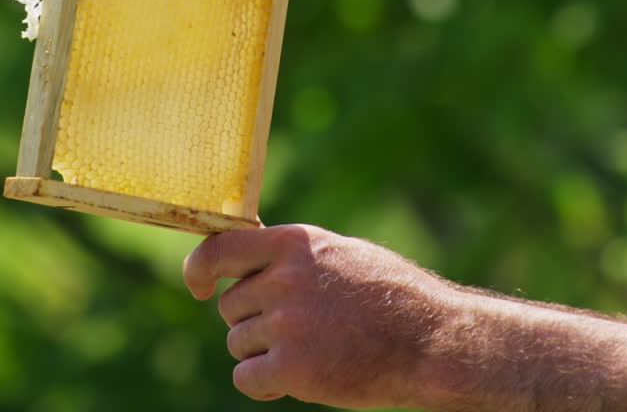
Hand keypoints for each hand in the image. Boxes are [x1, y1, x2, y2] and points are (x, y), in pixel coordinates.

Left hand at [183, 223, 450, 406]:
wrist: (429, 339)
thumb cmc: (389, 295)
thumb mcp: (339, 253)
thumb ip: (293, 255)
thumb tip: (245, 256)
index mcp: (295, 244)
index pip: (220, 248)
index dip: (199, 268)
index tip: (198, 286)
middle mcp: (285, 278)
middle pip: (230, 306)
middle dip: (253, 319)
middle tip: (296, 328)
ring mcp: (287, 323)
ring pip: (238, 342)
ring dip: (262, 352)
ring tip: (309, 349)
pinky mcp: (293, 368)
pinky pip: (246, 377)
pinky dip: (263, 383)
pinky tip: (294, 379)